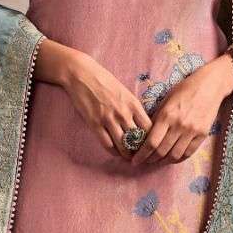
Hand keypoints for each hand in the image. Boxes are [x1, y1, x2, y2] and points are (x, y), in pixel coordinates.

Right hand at [52, 45, 153, 159]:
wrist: (82, 74)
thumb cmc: (104, 80)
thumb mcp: (124, 91)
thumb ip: (132, 107)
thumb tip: (140, 123)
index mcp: (133, 104)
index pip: (149, 128)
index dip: (151, 139)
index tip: (150, 144)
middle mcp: (123, 113)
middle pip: (137, 139)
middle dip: (140, 150)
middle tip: (141, 156)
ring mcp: (109, 119)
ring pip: (123, 145)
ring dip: (127, 154)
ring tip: (128, 157)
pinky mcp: (95, 123)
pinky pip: (107, 144)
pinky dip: (112, 151)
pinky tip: (115, 152)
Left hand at [128, 54, 232, 166]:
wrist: (210, 85)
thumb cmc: (185, 89)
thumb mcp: (166, 100)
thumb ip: (157, 118)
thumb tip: (145, 136)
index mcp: (167, 115)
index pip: (151, 142)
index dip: (142, 154)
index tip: (135, 160)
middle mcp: (179, 125)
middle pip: (161, 151)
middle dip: (150, 160)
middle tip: (144, 162)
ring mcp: (192, 131)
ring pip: (174, 156)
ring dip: (163, 162)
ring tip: (157, 161)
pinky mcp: (203, 134)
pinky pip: (188, 153)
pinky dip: (178, 159)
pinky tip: (171, 158)